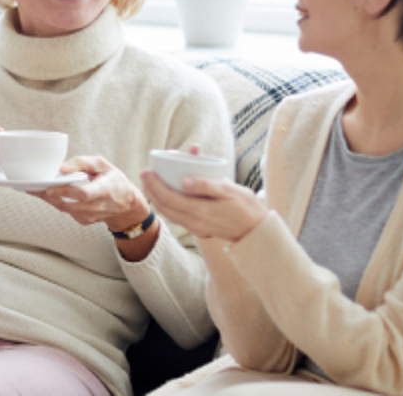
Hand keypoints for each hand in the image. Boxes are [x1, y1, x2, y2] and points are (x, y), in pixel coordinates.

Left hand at [36, 156, 148, 229]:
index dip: (66, 192)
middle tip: (32, 186)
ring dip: (49, 199)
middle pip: (70, 204)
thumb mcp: (103, 165)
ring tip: (35, 188)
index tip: (50, 187)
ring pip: (65, 209)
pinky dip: (56, 202)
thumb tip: (62, 168)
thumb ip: (83, 163)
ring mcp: (92, 216)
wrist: (126, 205)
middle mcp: (99, 206)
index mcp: (105, 190)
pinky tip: (49, 194)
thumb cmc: (113, 181)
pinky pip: (66, 211)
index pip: (84, 194)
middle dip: (49, 196)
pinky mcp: (85, 221)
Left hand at [141, 170, 266, 241]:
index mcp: (199, 211)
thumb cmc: (246, 207)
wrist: (257, 231)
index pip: (168, 197)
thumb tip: (184, 180)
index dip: (154, 184)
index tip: (147, 171)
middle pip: (163, 206)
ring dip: (157, 198)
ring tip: (151, 184)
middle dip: (151, 190)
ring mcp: (195, 228)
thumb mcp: (230, 190)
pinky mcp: (198, 229)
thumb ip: (207, 185)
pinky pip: (176, 217)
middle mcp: (193, 222)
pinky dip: (167, 205)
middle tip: (145, 174)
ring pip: (168, 213)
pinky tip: (167, 195)